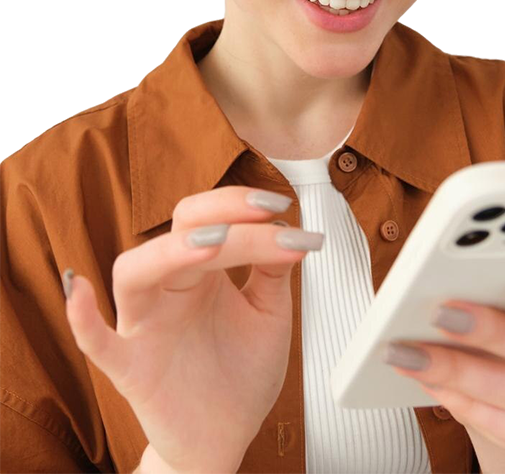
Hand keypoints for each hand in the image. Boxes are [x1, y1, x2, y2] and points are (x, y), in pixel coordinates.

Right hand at [63, 187, 323, 473]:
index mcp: (202, 272)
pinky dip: (82, 318)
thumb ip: (273, 269)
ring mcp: (147, 326)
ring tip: (212, 244)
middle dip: (219, 215)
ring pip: (133, 273)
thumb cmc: (241, 373)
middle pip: (177, 233)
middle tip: (263, 213)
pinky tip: (81, 291)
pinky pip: (96, 343)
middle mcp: (170, 289)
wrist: (227, 436)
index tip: (279, 204)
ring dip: (169, 252)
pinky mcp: (131, 369)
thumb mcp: (268, 312)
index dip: (239, 203)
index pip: (209, 219)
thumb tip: (287, 225)